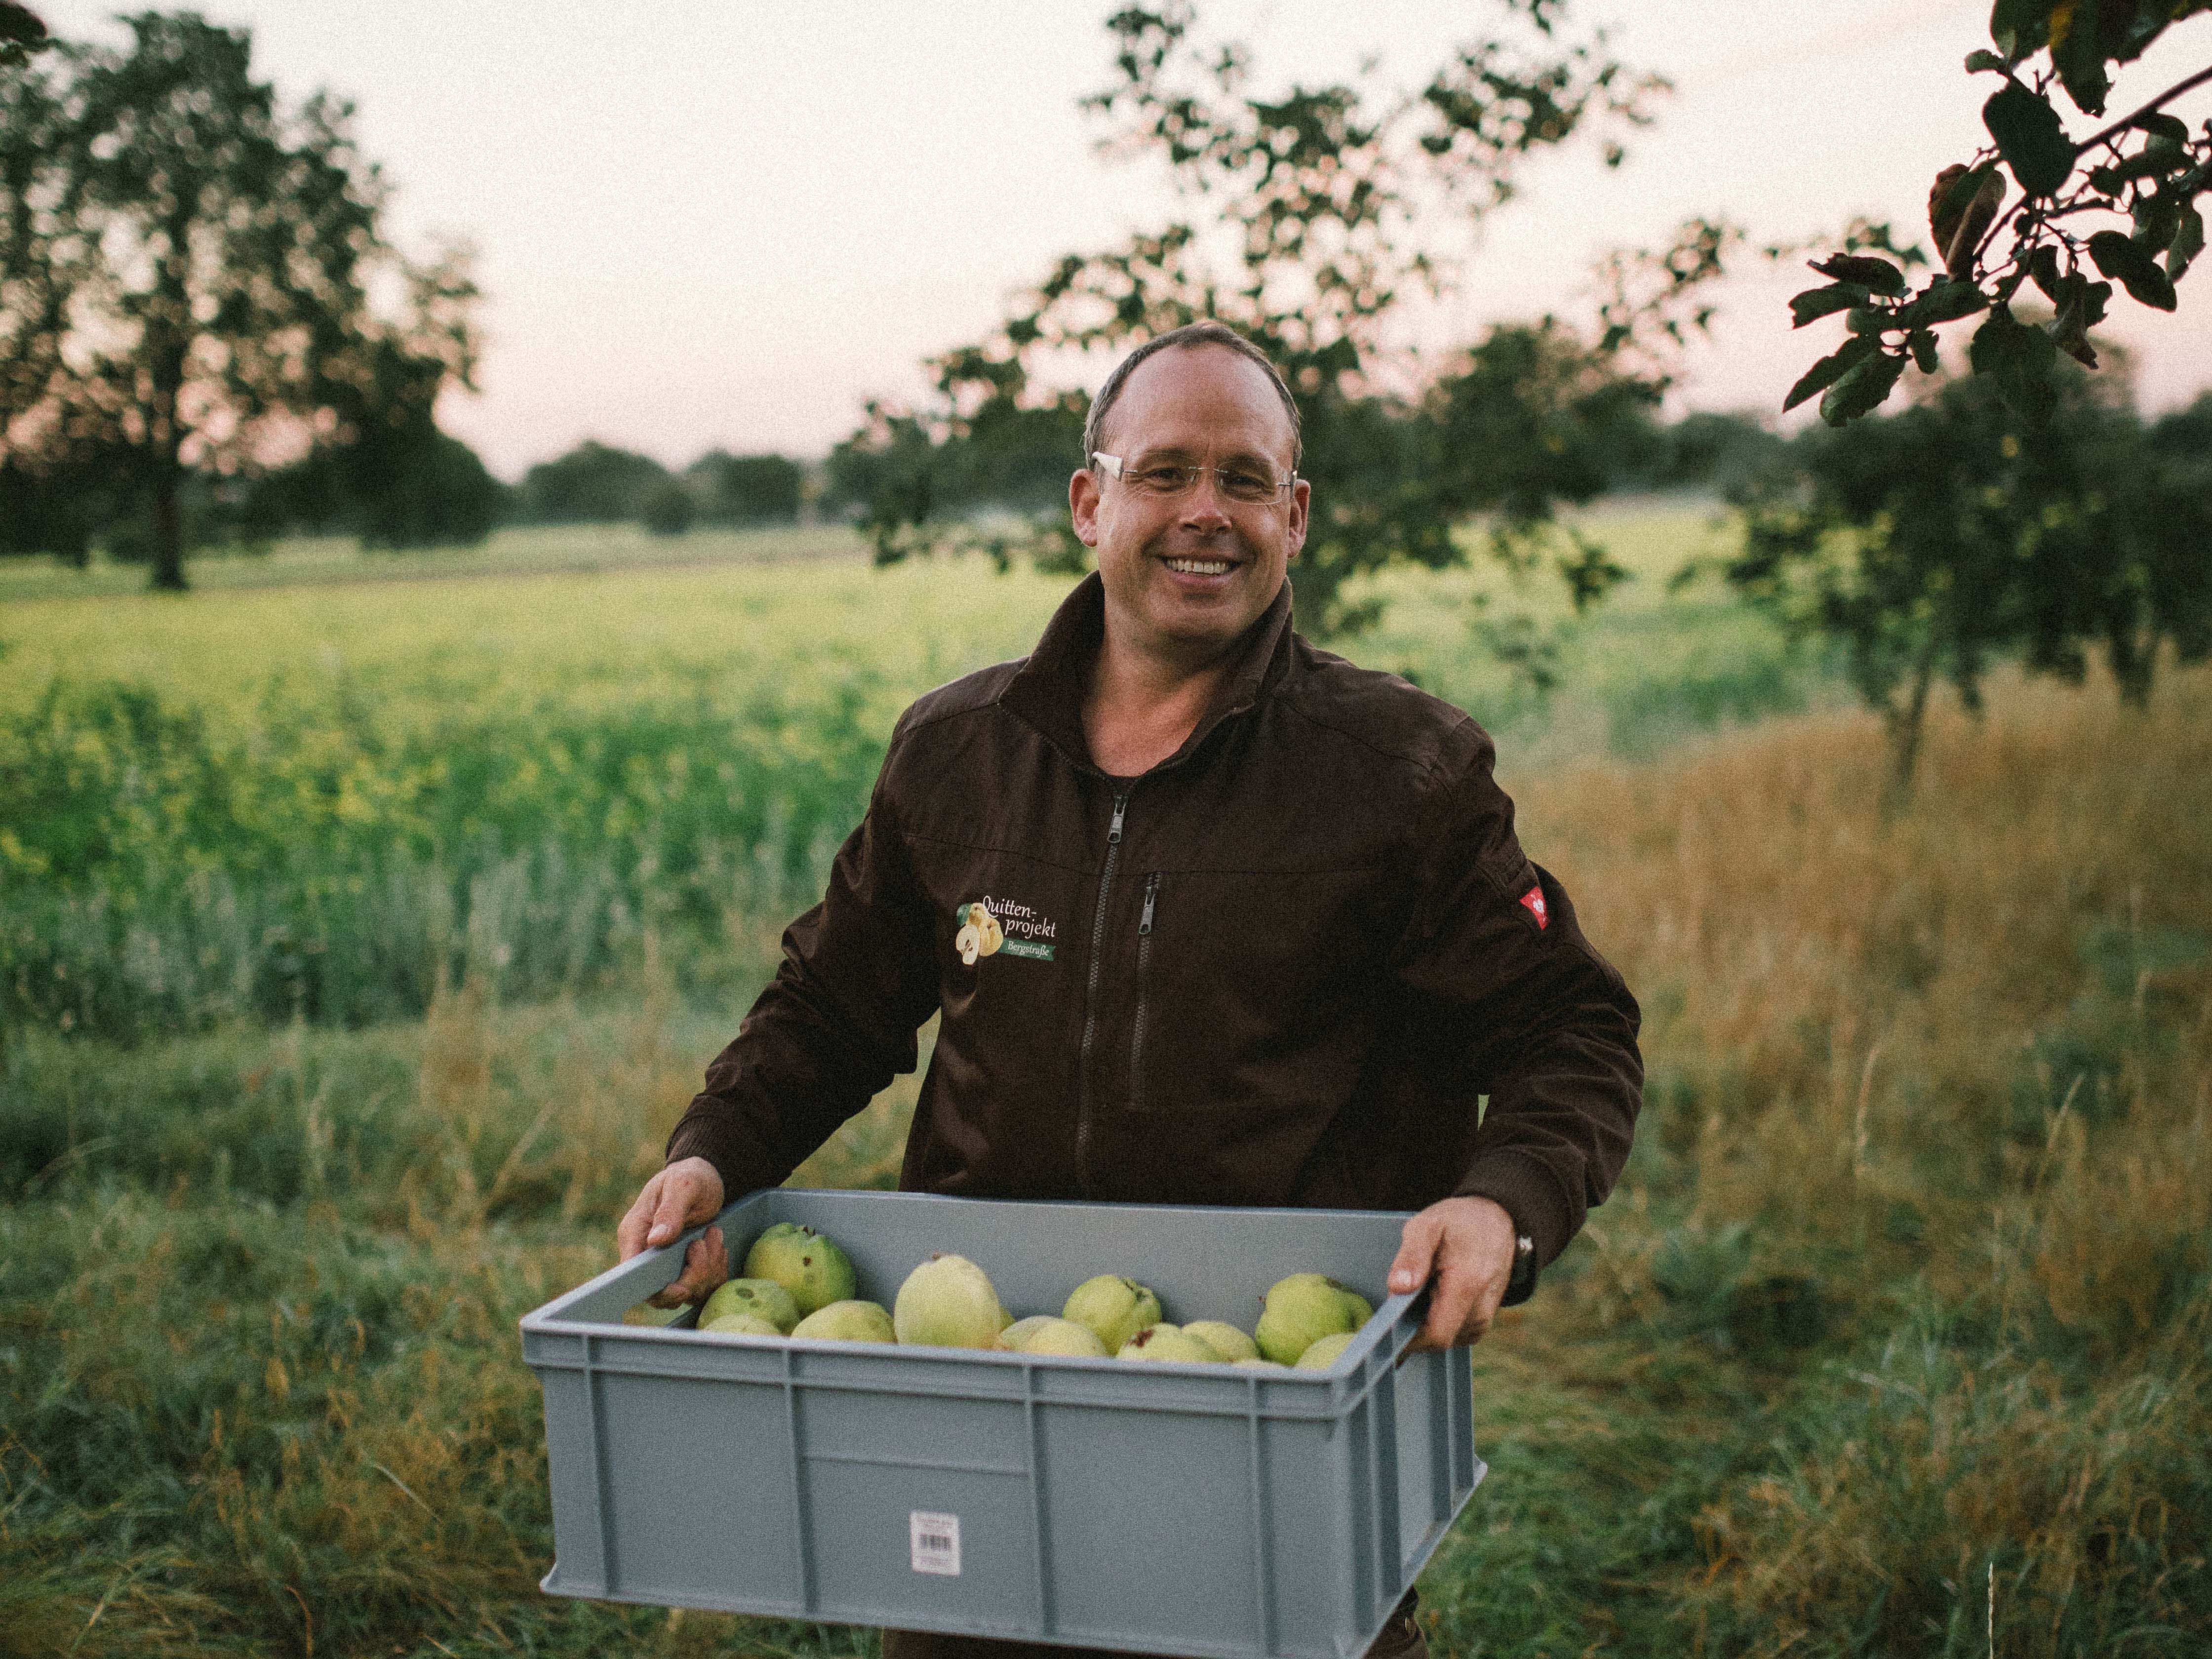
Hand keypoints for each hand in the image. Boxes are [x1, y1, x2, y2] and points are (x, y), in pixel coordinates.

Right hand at [616, 1156, 727, 1307]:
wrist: (705, 1178)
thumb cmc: (689, 1178)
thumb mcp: (683, 1186)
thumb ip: (670, 1211)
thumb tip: (655, 1240)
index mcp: (635, 1233)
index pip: (632, 1274)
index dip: (655, 1289)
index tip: (681, 1287)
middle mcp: (646, 1253)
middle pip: (661, 1292)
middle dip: (691, 1278)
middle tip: (705, 1246)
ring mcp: (666, 1263)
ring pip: (685, 1291)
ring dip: (707, 1270)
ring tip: (713, 1236)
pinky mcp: (685, 1267)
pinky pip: (702, 1285)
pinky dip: (715, 1270)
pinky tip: (717, 1246)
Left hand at [1387, 1195, 1518, 1350]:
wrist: (1497, 1221)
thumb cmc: (1460, 1222)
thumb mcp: (1427, 1225)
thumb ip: (1411, 1256)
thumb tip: (1399, 1288)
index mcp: (1466, 1284)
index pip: (1436, 1335)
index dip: (1409, 1338)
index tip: (1389, 1324)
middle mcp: (1481, 1308)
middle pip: (1438, 1339)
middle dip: (1415, 1324)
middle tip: (1406, 1293)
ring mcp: (1485, 1317)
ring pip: (1446, 1338)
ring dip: (1427, 1322)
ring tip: (1426, 1288)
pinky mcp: (1484, 1320)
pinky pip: (1456, 1333)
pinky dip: (1440, 1320)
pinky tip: (1437, 1295)